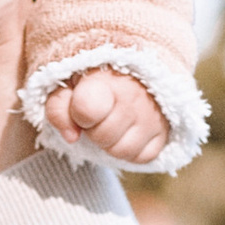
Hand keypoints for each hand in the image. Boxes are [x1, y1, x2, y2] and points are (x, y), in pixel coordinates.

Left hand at [41, 66, 170, 165]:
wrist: (133, 67)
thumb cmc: (93, 78)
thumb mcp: (67, 83)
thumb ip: (59, 106)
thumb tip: (71, 137)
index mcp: (107, 79)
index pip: (86, 110)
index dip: (78, 114)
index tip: (81, 106)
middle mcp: (135, 97)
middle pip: (103, 137)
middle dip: (94, 130)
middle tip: (98, 113)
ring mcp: (153, 116)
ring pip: (122, 151)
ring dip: (112, 142)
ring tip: (113, 121)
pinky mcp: (165, 132)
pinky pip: (142, 157)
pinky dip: (131, 149)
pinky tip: (127, 130)